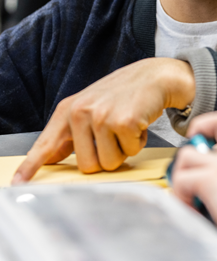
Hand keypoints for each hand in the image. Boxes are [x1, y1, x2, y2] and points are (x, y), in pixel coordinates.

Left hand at [12, 58, 194, 183]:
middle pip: (87, 165)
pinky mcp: (124, 122)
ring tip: (126, 127)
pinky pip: (131, 151)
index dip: (31, 167)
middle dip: (106, 156)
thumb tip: (49, 157)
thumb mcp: (89, 107)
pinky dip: (139, 141)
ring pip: (109, 162)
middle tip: (114, 135)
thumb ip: (70, 132)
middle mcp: (80, 112)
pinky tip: (138, 122)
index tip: (18, 183)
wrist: (153, 77)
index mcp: (68, 110)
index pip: (45, 144)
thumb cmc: (122, 95)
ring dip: (124, 149)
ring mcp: (102, 117)